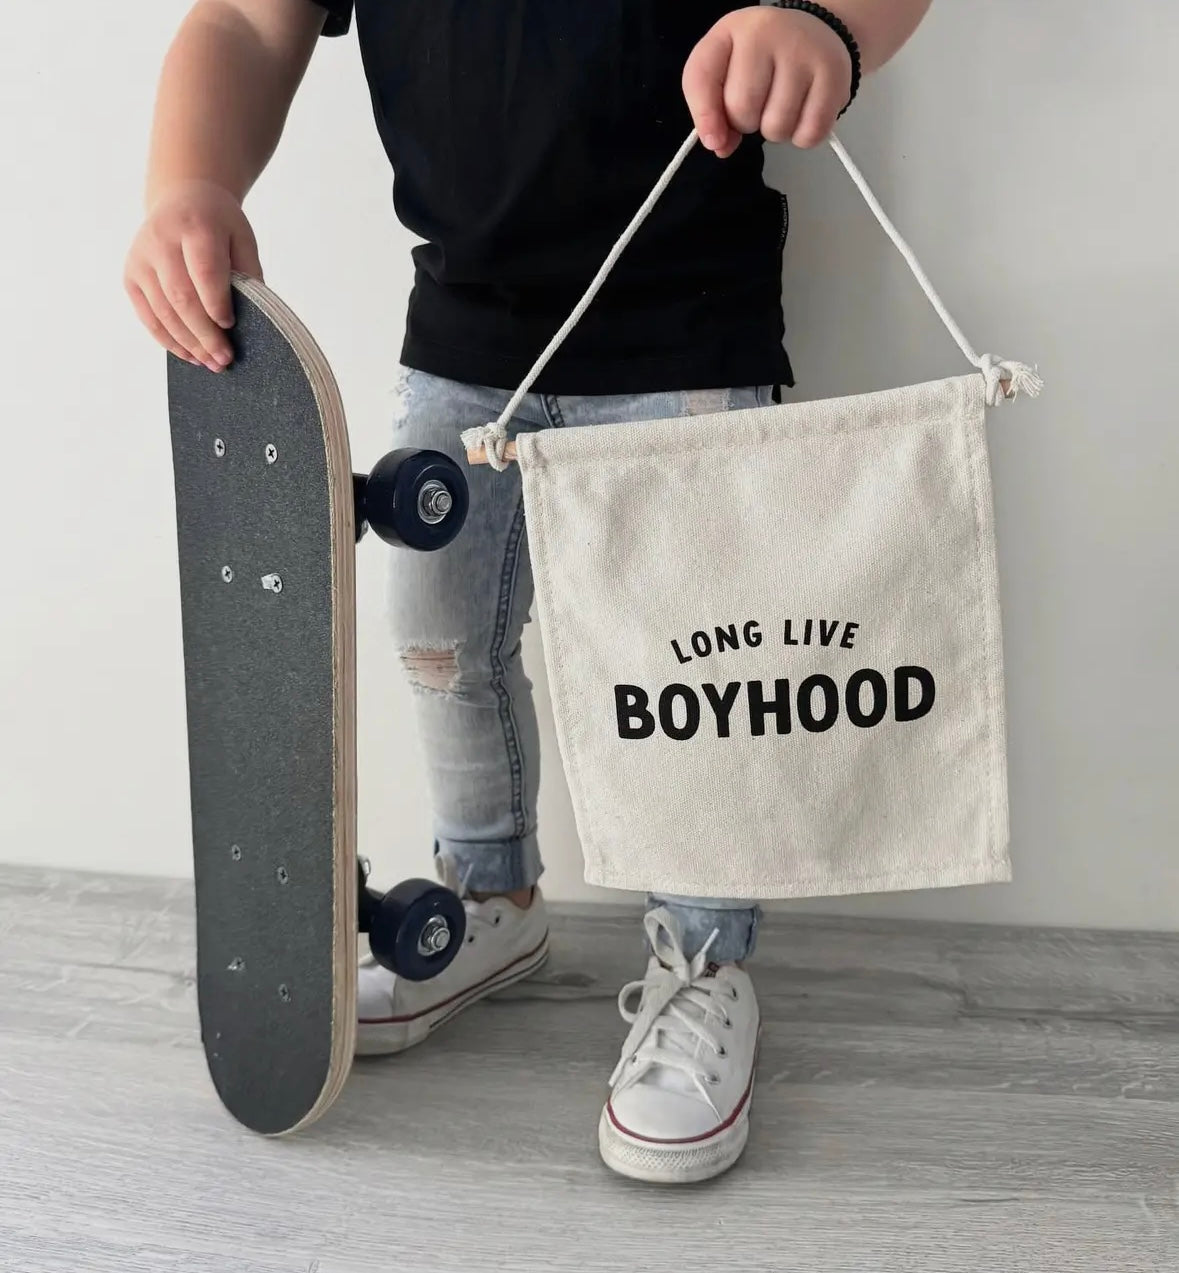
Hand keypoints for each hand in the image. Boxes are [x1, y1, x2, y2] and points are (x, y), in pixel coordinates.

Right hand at [124, 179, 262, 370]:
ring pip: (163, 312)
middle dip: (204, 335)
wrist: (182, 199)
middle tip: (224, 360)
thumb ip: (248, 274)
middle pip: (181, 297)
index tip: (231, 327)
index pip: (204, 272)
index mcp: (195, 226)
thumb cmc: (218, 224)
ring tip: (210, 364)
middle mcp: (161, 241)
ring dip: (187, 344)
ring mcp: (141, 259)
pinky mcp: (131, 275)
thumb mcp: (242, 238)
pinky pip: (148, 316)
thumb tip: (252, 321)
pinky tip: (189, 355)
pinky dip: (168, 340)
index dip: (216, 304)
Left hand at [683, 6, 852, 157]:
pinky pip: (808, 134)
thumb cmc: (765, 57)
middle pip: (742, 110)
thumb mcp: (728, 67)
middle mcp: (768, 33)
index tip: (714, 140)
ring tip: (783, 105)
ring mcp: (803, 53)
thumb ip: (713, 107)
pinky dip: (803, 136)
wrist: (818, 33)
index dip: (704, 117)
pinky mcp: (834, 77)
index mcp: (732, 30)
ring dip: (776, 131)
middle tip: (760, 104)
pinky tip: (803, 113)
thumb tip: (720, 146)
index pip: (701, 78)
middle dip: (747, 123)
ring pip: (776, 128)